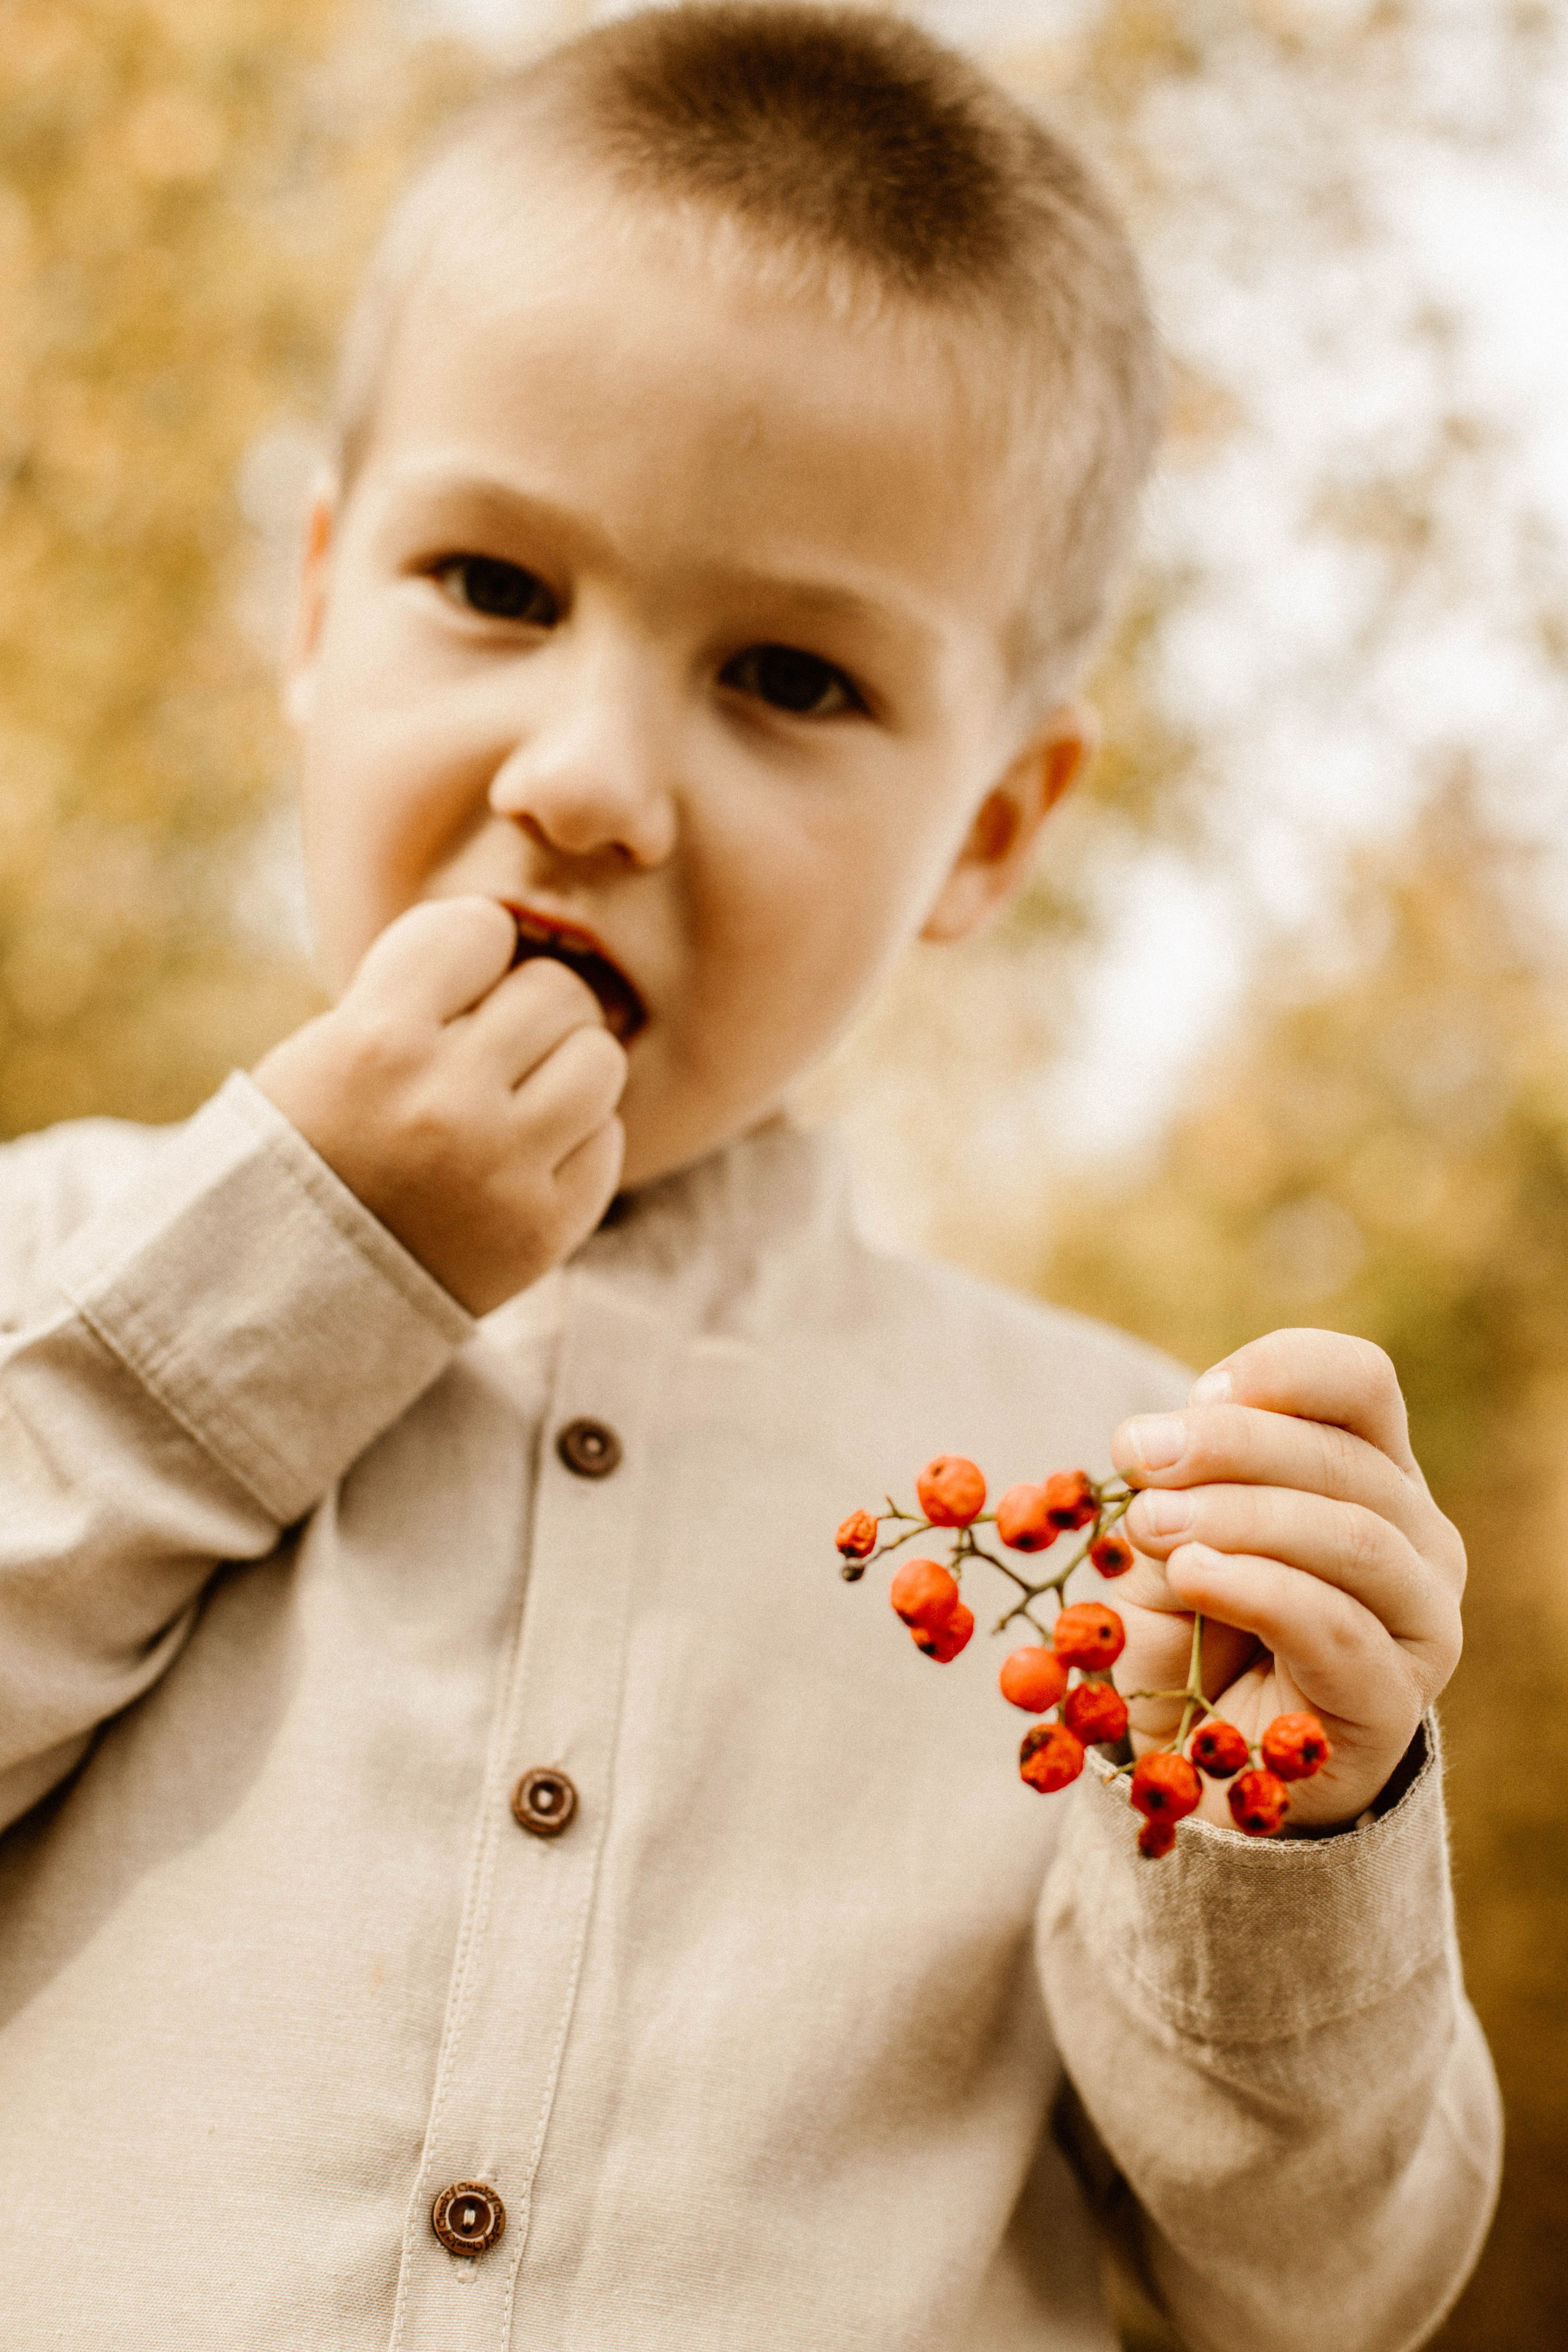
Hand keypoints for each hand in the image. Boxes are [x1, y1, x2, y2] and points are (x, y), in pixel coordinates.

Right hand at [254, 898, 626, 1313]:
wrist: (283, 1295)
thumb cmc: (311, 1151)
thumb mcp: (327, 1050)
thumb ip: (418, 994)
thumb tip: (520, 945)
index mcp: (375, 1043)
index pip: (479, 927)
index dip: (471, 951)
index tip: (451, 987)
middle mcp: (444, 1103)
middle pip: (555, 992)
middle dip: (527, 1012)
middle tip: (490, 1050)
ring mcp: (499, 1172)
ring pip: (600, 1059)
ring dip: (565, 1068)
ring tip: (517, 1097)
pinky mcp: (541, 1232)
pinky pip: (606, 1140)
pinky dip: (576, 1140)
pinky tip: (522, 1158)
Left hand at [1108, 1330, 1464, 1828]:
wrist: (1199, 1762)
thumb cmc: (1189, 1627)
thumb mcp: (1172, 1532)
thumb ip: (1176, 1485)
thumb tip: (1153, 1440)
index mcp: (1368, 1472)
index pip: (1358, 1383)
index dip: (1278, 1372)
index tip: (1195, 1396)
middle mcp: (1415, 1537)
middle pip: (1346, 1456)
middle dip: (1231, 1446)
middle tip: (1141, 1455)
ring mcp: (1418, 1620)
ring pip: (1355, 1536)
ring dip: (1241, 1516)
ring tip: (1153, 1526)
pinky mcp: (1392, 1700)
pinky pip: (1335, 1625)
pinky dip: (1256, 1588)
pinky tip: (1192, 1574)